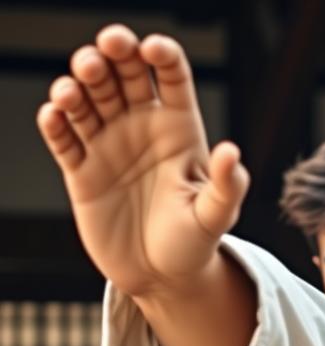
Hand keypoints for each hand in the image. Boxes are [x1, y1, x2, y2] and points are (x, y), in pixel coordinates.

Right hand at [37, 25, 248, 298]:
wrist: (164, 280)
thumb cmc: (196, 245)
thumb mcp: (216, 216)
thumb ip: (226, 185)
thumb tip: (231, 152)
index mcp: (179, 128)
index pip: (170, 75)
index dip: (161, 53)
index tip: (152, 48)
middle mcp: (142, 128)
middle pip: (122, 73)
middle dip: (111, 55)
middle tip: (103, 54)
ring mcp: (108, 145)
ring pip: (87, 98)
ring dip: (77, 84)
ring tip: (74, 90)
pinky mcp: (81, 170)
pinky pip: (63, 138)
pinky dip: (55, 122)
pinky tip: (55, 116)